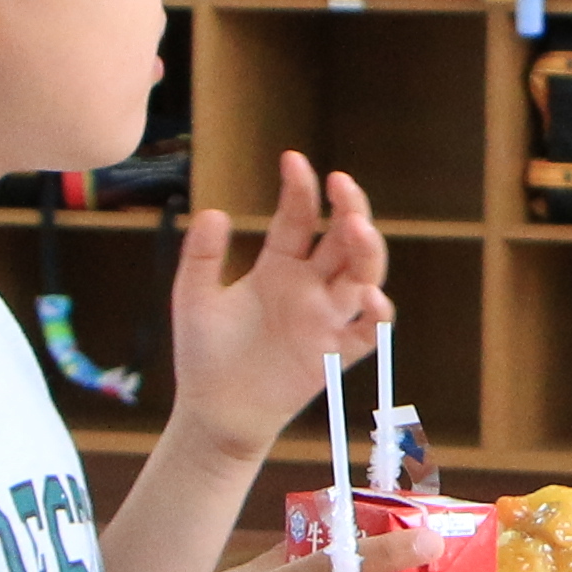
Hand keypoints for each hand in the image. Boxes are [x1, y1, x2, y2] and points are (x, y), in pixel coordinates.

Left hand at [161, 153, 391, 460]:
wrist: (214, 411)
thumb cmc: (205, 353)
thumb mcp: (194, 297)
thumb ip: (202, 255)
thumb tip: (214, 210)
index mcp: (280, 266)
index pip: (300, 218)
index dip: (300, 189)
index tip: (293, 159)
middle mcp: (310, 286)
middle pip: (343, 239)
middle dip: (349, 207)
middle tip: (341, 182)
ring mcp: (326, 318)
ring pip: (362, 275)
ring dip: (366, 250)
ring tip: (356, 225)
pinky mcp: (335, 354)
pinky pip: (368, 332)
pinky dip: (377, 315)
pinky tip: (369, 295)